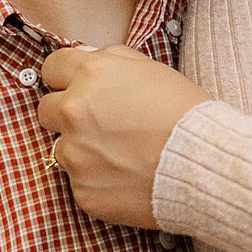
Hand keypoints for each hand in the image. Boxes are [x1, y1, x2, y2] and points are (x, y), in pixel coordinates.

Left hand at [38, 46, 209, 228]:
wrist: (205, 165)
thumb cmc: (187, 114)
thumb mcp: (152, 69)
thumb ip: (112, 61)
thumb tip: (87, 60)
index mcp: (92, 75)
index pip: (52, 68)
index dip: (65, 78)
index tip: (75, 87)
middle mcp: (74, 111)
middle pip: (46, 109)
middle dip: (67, 114)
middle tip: (100, 124)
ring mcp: (74, 154)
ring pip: (62, 149)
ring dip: (84, 150)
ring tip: (123, 155)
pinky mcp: (82, 191)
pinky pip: (80, 182)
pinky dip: (98, 180)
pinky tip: (127, 177)